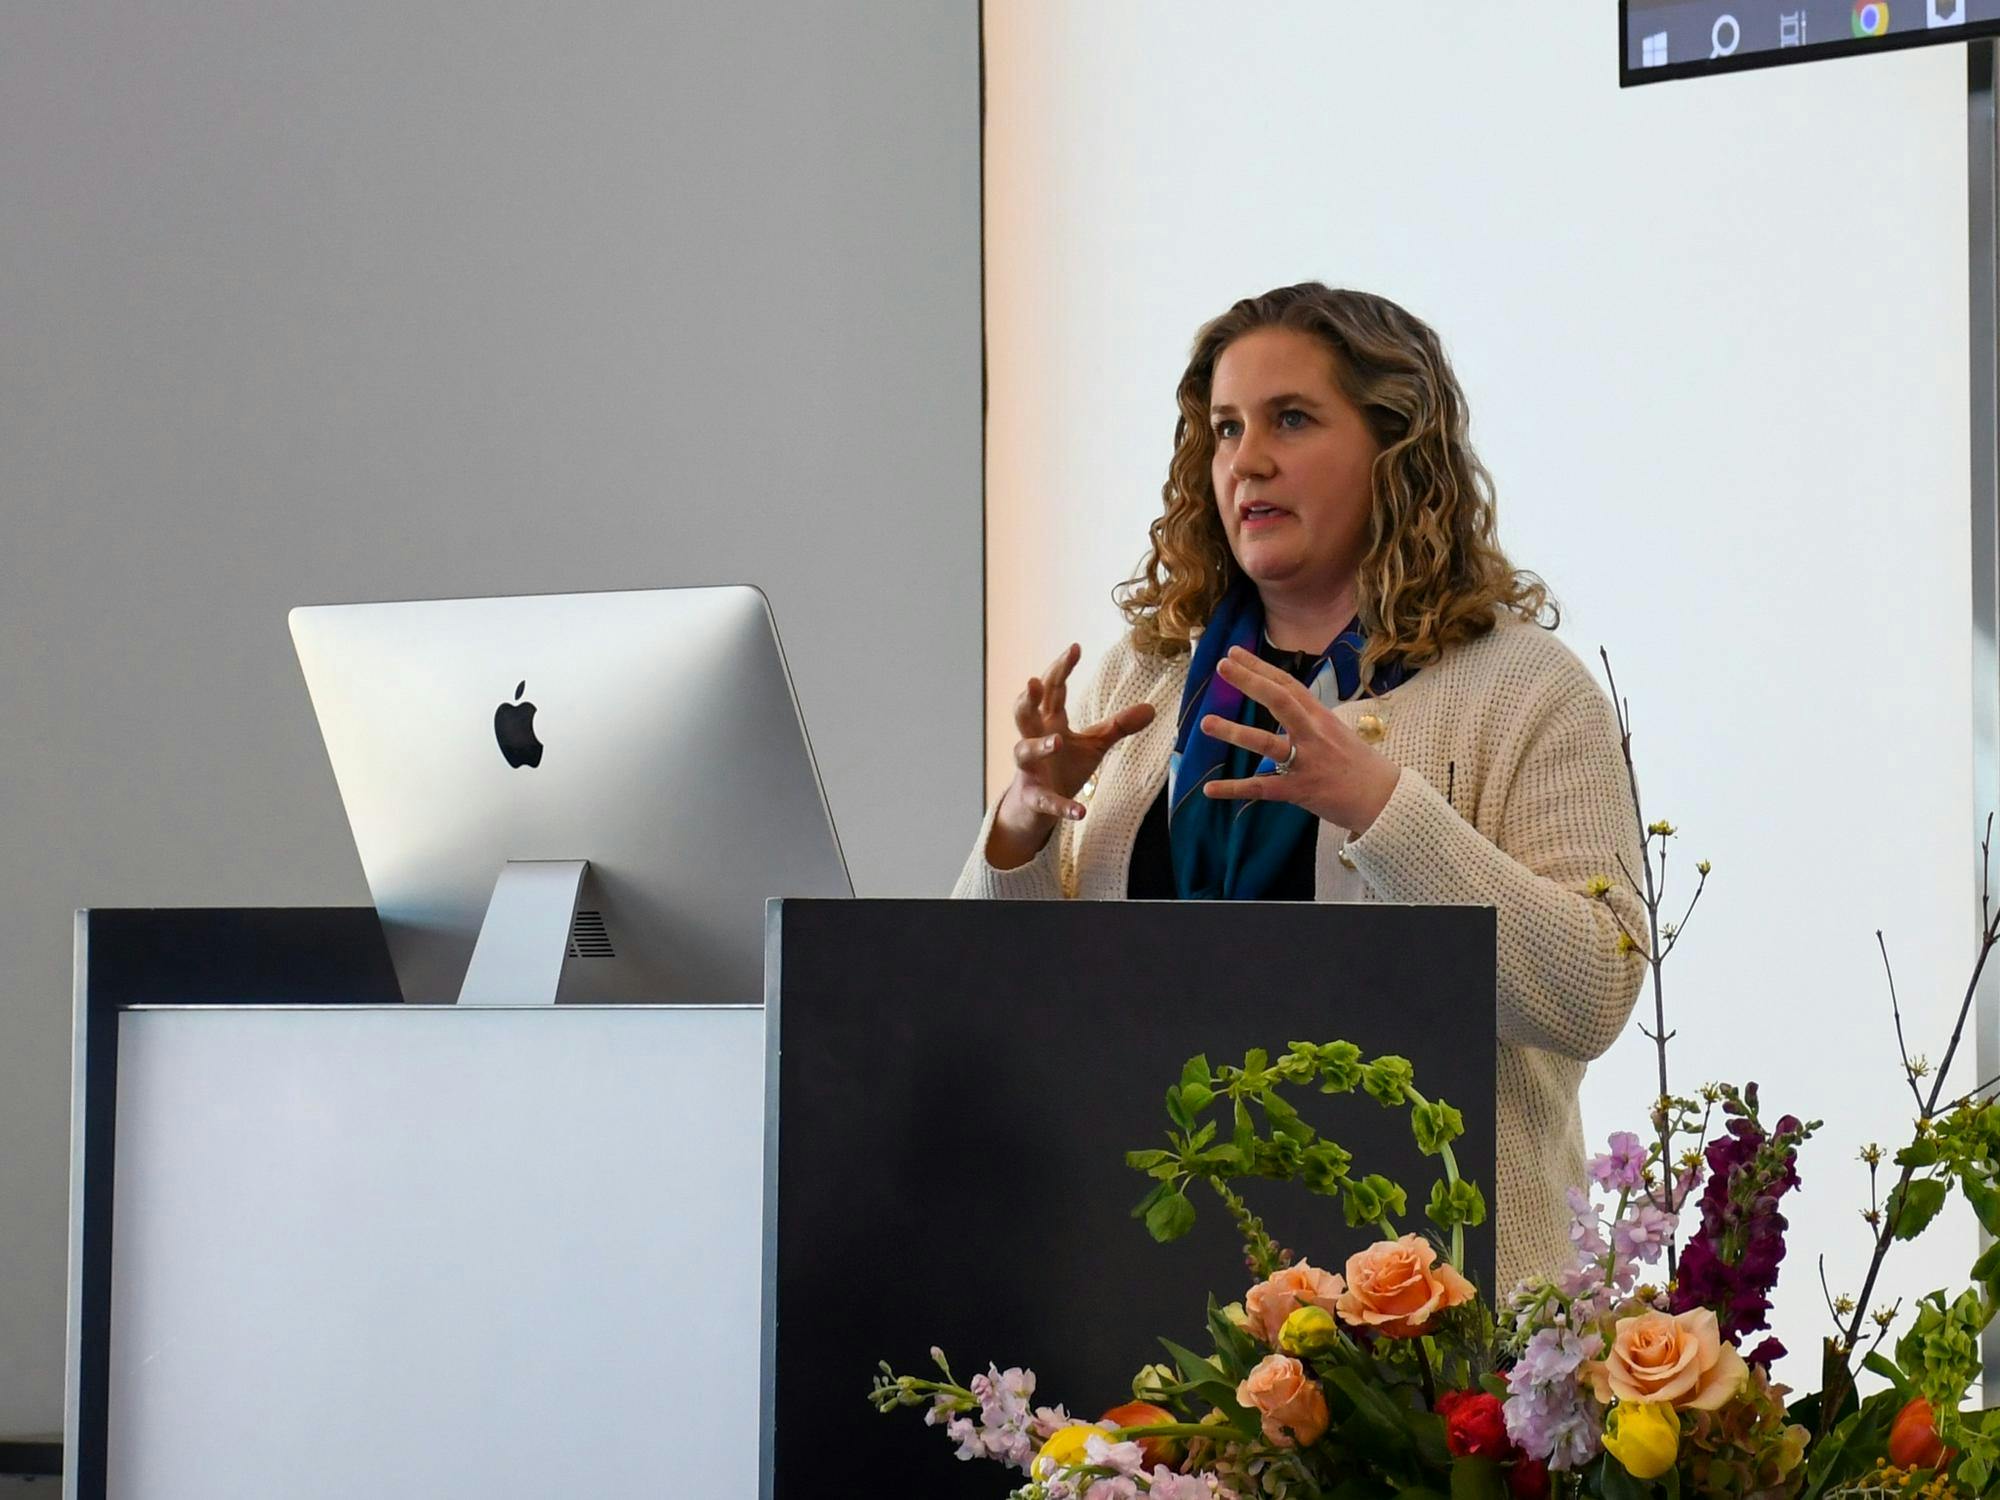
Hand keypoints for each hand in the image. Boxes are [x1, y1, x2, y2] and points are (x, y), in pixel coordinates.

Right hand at [988, 643, 1156, 868]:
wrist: (1036, 808)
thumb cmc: (1063, 766)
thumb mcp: (1094, 744)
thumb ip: (1119, 726)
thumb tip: (1152, 708)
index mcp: (1049, 722)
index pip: (1052, 690)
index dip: (1061, 669)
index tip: (1075, 647)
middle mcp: (1034, 740)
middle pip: (1024, 714)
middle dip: (1026, 699)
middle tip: (1033, 681)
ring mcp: (1031, 769)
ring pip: (1025, 752)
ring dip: (1039, 746)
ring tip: (1058, 741)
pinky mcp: (1036, 798)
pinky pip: (1047, 801)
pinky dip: (1062, 806)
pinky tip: (1080, 812)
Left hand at [1198, 646, 1399, 832]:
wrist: (1384, 800)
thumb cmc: (1360, 765)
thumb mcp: (1337, 731)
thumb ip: (1309, 718)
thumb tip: (1285, 704)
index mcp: (1321, 717)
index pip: (1287, 685)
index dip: (1260, 667)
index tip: (1234, 653)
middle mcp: (1313, 734)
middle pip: (1279, 701)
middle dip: (1250, 682)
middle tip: (1222, 666)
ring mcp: (1306, 762)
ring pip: (1266, 743)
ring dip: (1234, 732)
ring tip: (1205, 723)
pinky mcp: (1299, 790)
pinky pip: (1261, 788)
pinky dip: (1233, 789)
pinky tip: (1208, 789)